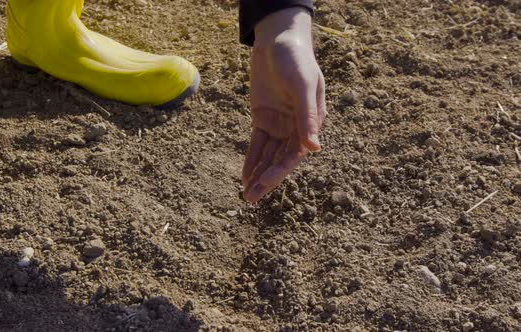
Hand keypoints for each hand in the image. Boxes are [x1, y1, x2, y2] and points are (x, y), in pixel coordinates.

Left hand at [242, 8, 325, 202]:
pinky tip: (244, 176)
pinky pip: (256, 144)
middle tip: (251, 199)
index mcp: (311, 122)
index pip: (295, 154)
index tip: (265, 183)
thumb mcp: (302, 85)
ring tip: (246, 196)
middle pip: (279, 160)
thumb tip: (314, 149)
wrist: (277, 41)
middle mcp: (296, 127)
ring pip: (267, 156)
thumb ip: (307, 116)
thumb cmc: (295, 60)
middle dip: (266, 180)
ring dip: (257, 174)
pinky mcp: (263, 118)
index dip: (280, 170)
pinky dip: (250, 160)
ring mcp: (279, 124)